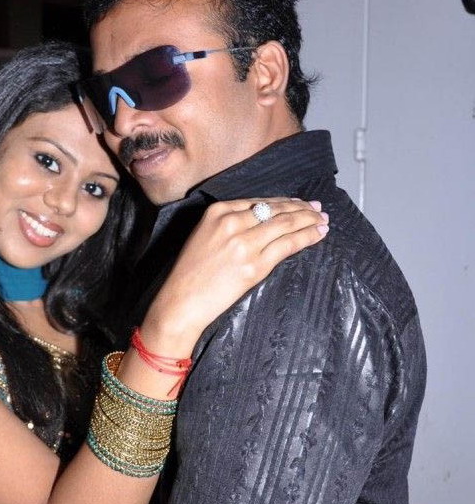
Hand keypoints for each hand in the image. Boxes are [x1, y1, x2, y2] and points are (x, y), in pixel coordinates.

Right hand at [143, 198, 327, 348]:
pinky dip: (307, 237)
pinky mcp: (254, 265)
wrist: (181, 301)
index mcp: (217, 211)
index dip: (283, 202)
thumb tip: (262, 222)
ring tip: (323, 220)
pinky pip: (288, 245)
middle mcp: (231, 222)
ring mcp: (244, 243)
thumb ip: (229, 224)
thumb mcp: (204, 236)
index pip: (259, 202)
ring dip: (309, 220)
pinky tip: (318, 234)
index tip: (298, 203)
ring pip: (286, 224)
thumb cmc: (190, 274)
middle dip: (301, 208)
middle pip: (275, 209)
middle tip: (317, 209)